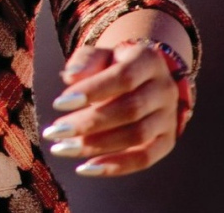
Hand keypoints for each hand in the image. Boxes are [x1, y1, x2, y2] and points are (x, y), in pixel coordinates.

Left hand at [42, 42, 179, 176]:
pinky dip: (116, 166)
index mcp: (148, 60)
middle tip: (54, 132)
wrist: (141, 77)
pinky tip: (86, 168)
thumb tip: (70, 77)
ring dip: (97, 145)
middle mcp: (164, 89)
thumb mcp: (97, 55)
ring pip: (137, 136)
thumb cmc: (110, 64)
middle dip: (89, 123)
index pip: (124, 77)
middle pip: (130, 109)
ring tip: (62, 148)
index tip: (58, 104)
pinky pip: (145, 158)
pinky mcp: (166, 141)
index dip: (92, 91)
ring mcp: (169, 117)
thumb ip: (84, 61)